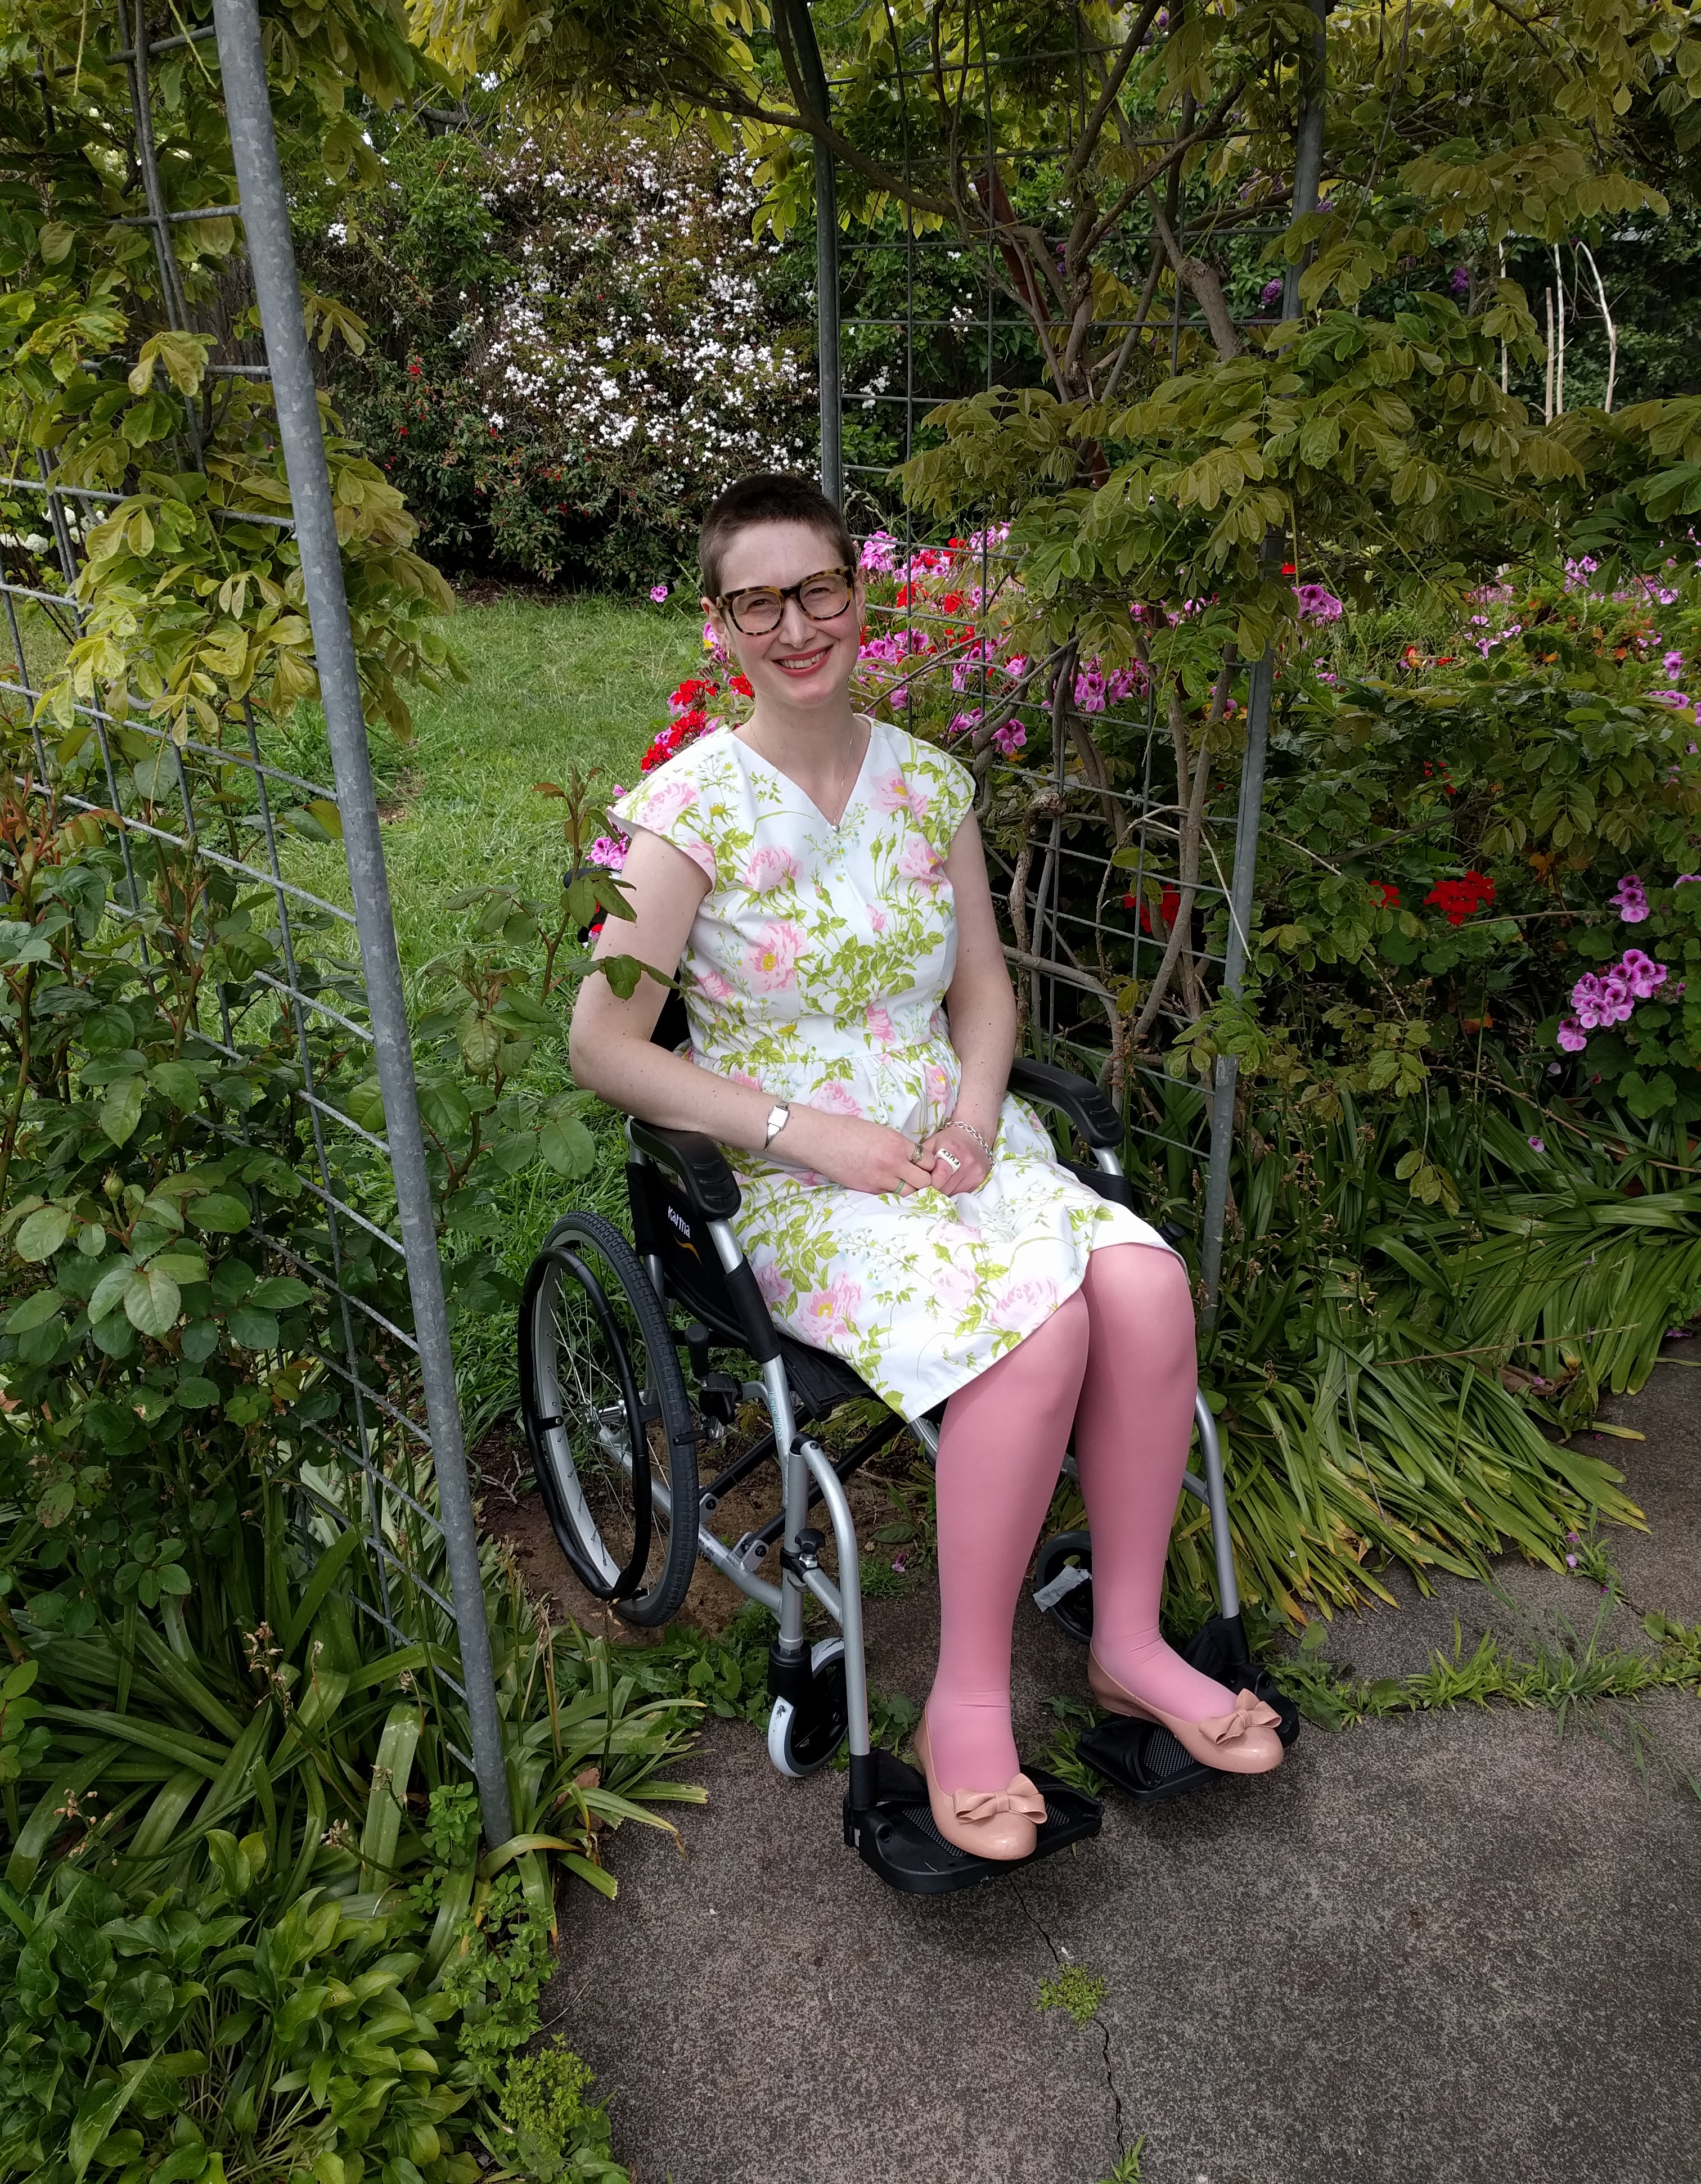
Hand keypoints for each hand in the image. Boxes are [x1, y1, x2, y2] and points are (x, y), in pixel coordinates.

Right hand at [776, 1108, 939, 1196]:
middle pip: (924, 1181)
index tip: (925, 1165)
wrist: (822, 1140)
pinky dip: (893, 1193)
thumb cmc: (848, 1130)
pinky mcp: (868, 1189)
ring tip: (905, 1185)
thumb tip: (911, 1156)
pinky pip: (890, 1196)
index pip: (928, 1161)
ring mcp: (880, 1178)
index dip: (929, 1165)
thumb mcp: (880, 1131)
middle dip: (925, 1181)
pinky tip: (889, 1187)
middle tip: (919, 1179)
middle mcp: (893, 1162)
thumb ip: (898, 1144)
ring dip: (910, 1190)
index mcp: (898, 1143)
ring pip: (909, 1193)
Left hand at [919, 1119, 991, 1195]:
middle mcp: (966, 1162)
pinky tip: (949, 1184)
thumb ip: (921, 1159)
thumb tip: (909, 1178)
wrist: (975, 1135)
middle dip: (933, 1190)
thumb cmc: (949, 1139)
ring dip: (943, 1192)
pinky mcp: (980, 1180)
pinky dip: (953, 1191)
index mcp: (951, 1150)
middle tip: (925, 1188)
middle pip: (944, 1188)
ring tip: (937, 1185)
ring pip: (953, 1193)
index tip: (919, 1185)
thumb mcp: (932, 1143)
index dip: (926, 1184)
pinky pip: (962, 1193)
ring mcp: (975, 1172)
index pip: (937, 1178)